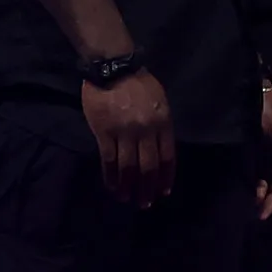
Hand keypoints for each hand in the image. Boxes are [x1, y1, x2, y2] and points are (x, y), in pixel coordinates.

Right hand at [81, 65, 176, 206]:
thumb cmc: (139, 83)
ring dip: (128, 186)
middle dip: (147, 187)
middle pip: (148, 166)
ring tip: (127, 199)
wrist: (113, 67)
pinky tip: (112, 186)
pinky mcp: (104, 133)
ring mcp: (124, 132)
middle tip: (145, 203)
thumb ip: (161, 125)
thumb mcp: (160, 101)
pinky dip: (111, 176)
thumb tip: (160, 149)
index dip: (166, 176)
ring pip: (128, 167)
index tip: (164, 191)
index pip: (168, 156)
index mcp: (163, 122)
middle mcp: (146, 130)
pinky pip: (108, 160)